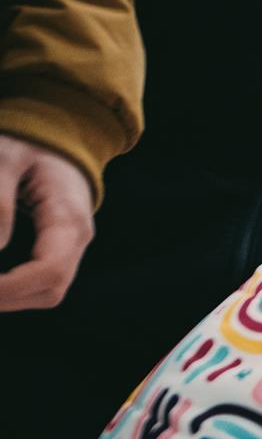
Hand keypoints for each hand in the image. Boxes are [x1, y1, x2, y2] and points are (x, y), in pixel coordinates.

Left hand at [0, 135, 94, 310]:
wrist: (57, 140)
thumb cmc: (28, 144)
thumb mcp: (5, 159)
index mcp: (69, 218)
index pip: (50, 271)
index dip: (11, 288)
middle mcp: (77, 239)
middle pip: (51, 290)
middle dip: (6, 299)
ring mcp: (70, 247)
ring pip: (47, 292)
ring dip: (9, 299)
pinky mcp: (57, 250)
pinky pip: (41, 282)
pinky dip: (13, 290)